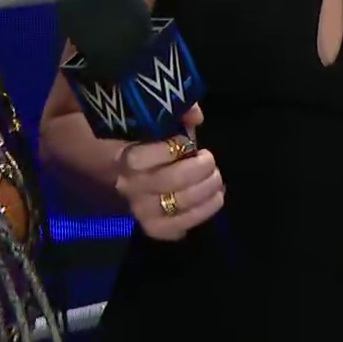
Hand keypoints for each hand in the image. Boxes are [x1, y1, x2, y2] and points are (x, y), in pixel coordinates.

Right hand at [115, 105, 223, 240]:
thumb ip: (179, 113)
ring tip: (216, 178)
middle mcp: (129, 186)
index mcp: (126, 157)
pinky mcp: (154, 228)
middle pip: (168, 181)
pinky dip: (204, 211)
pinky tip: (214, 198)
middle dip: (198, 169)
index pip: (140, 158)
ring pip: (179, 204)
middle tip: (209, 160)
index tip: (186, 141)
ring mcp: (141, 210)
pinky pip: (182, 226)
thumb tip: (195, 115)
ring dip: (207, 190)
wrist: (136, 176)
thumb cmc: (154, 145)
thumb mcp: (163, 125)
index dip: (168, 149)